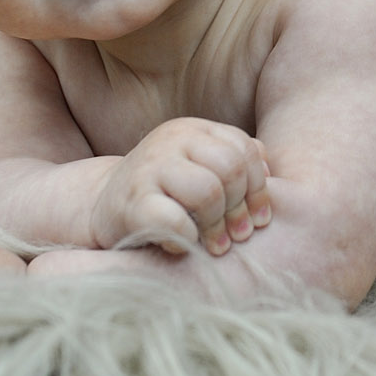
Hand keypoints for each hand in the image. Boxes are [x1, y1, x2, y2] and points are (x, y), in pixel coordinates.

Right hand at [90, 118, 270, 255]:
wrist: (104, 205)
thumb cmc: (166, 191)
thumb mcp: (200, 166)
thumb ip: (235, 161)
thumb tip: (272, 172)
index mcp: (193, 129)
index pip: (243, 150)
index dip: (259, 188)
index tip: (259, 219)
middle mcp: (171, 139)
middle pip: (230, 169)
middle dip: (240, 208)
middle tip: (239, 236)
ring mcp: (149, 167)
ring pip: (208, 191)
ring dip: (218, 225)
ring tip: (216, 245)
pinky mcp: (131, 201)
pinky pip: (175, 220)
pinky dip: (188, 238)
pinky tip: (185, 245)